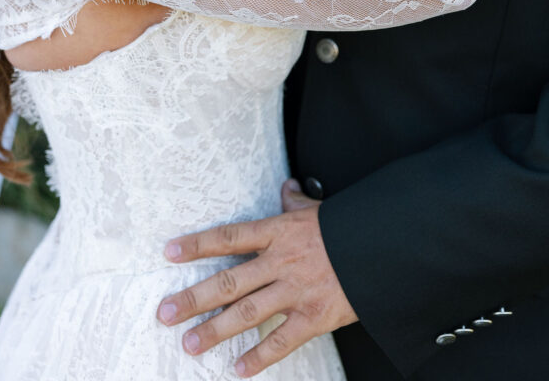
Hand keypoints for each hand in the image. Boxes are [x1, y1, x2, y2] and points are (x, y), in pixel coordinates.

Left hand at [157, 179, 357, 376]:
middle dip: (194, 298)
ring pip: (247, 313)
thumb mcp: (317, 209)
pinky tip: (237, 370)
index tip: (169, 252)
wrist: (383, 248)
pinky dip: (259, 358)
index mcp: (279, 232)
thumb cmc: (347, 227)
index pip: (229, 237)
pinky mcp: (314, 317)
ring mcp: (296, 291)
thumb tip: (287, 187)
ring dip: (216, 331)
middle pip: (229, 281)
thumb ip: (295, 201)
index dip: (197, 244)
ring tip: (190, 344)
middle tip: (165, 313)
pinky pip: (281, 341)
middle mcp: (281, 262)